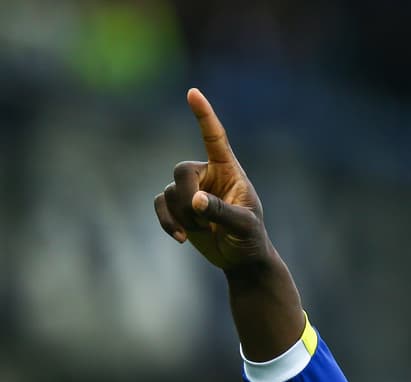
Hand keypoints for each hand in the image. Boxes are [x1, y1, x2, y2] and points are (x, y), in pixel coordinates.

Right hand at [154, 89, 272, 270]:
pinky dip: (167, 222)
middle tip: (199, 221)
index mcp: (228, 170)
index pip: (215, 138)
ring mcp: (191, 190)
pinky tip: (182, 239)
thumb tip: (196, 201)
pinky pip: (160, 204)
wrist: (241, 259)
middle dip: (185, 198)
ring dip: (182, 216)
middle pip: (181, 170)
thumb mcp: (243, 225)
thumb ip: (222, 212)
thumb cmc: (250, 238)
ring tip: (201, 231)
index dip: (204, 115)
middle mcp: (208, 174)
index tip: (193, 93)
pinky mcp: (178, 208)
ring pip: (170, 191)